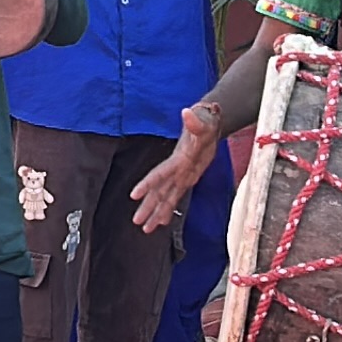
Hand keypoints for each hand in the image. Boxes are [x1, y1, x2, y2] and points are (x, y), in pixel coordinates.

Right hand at [132, 107, 227, 231]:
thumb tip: (187, 111)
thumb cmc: (205, 123)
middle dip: (147, 206)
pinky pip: (175, 197)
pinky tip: (161, 222)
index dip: (147, 184)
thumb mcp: (203, 123)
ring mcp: (180, 176)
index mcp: (178, 159)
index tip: (133, 195)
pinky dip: (168, 209)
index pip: (159, 174)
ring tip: (145, 229)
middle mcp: (175, 170)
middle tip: (136, 221)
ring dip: (155, 212)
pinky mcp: (187, 179)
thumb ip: (194, 121)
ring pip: (165, 197)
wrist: (208, 125)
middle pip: (158, 191)